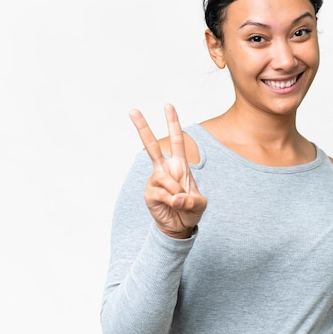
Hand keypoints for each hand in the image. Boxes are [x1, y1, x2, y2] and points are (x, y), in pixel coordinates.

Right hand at [129, 104, 206, 238]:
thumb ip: (192, 201)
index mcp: (180, 165)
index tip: (168, 106)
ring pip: (164, 178)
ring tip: (180, 201)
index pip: (177, 140)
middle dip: (143, 128)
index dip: (173, 123)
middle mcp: (165, 169)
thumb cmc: (190, 210)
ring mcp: (155, 180)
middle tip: (133, 110)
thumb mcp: (200, 205)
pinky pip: (161, 193)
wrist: (179, 227)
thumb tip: (177, 198)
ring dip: (176, 191)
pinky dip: (171, 201)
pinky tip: (172, 205)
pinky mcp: (149, 193)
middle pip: (152, 146)